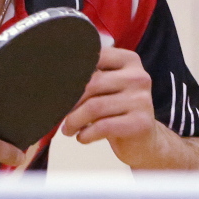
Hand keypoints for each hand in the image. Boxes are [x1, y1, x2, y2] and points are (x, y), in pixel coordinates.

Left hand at [61, 47, 161, 165]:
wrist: (144, 141)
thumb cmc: (117, 110)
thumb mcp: (107, 87)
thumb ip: (90, 76)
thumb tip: (54, 77)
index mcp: (129, 60)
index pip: (94, 57)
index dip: (71, 72)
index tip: (57, 84)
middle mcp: (138, 76)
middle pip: (91, 84)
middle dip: (70, 101)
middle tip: (58, 112)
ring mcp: (142, 100)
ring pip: (94, 107)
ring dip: (74, 120)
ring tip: (68, 128)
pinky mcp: (141, 123)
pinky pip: (103, 126)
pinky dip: (86, 134)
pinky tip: (82, 136)